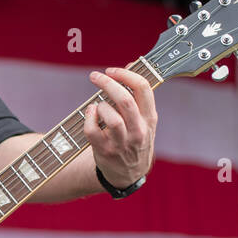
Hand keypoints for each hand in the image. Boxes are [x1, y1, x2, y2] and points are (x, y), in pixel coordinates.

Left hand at [83, 67, 157, 187]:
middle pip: (124, 100)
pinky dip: (88, 119)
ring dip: (100, 105)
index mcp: (149, 118)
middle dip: (107, 83)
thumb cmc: (134, 138)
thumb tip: (131, 64)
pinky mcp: (105, 152)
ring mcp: (122, 143)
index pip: (143, 88)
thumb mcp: (144, 118)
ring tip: (98, 106)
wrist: (129, 173)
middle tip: (95, 77)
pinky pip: (92, 131)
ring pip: (110, 117)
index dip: (125, 74)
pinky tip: (90, 115)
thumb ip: (137, 94)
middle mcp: (138, 130)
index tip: (111, 70)